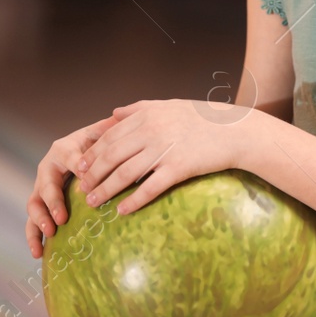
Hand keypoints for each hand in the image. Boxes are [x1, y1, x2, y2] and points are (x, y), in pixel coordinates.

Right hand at [25, 114, 118, 259]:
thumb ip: (109, 128)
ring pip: (33, 205)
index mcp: (63, 149)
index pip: (69, 157)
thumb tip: (119, 117)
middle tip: (62, 218)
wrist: (81, 149)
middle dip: (53, 202)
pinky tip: (38, 254)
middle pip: (45, 185)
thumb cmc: (94, 142)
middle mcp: (48, 168)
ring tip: (50, 233)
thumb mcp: (101, 132)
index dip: (76, 167)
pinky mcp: (41, 205)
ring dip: (40, 220)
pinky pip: (32, 222)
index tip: (85, 179)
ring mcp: (41, 188)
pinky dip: (33, 238)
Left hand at [76, 99, 250, 215]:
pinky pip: (150, 188)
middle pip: (112, 156)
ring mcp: (165, 150)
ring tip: (94, 203)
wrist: (234, 131)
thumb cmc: (202, 118)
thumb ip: (138, 108)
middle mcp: (152, 131)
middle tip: (82, 190)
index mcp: (147, 115)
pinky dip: (133, 201)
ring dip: (105, 190)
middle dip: (93, 175)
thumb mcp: (168, 105)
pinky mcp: (178, 168)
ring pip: (125, 173)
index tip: (80, 169)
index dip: (91, 154)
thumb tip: (112, 113)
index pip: (109, 136)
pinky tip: (123, 211)